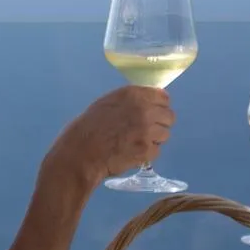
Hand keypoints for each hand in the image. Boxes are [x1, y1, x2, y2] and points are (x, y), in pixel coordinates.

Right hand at [56, 86, 174, 181]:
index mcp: (133, 95)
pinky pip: (156, 151)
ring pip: (164, 135)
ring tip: (136, 143)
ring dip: (154, 139)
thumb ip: (130, 101)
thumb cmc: (88, 127)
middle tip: (146, 131)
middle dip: (159, 123)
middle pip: (169, 116)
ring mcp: (147, 131)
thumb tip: (148, 103)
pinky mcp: (147, 151)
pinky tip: (132, 153)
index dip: (159, 106)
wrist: (81, 153)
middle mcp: (144, 110)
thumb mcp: (108, 103)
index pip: (163, 97)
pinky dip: (147, 154)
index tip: (154, 112)